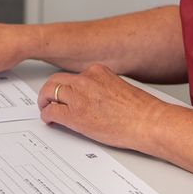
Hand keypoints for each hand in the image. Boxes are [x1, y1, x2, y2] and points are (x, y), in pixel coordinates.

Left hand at [38, 64, 168, 150]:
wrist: (148, 122)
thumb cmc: (141, 110)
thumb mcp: (118, 87)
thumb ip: (101, 87)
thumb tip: (91, 98)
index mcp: (97, 71)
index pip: (72, 75)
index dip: (65, 86)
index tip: (63, 91)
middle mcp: (85, 79)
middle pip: (55, 80)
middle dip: (48, 90)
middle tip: (46, 99)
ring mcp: (78, 96)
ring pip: (49, 93)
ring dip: (45, 102)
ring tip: (45, 109)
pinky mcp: (74, 114)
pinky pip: (52, 111)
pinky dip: (46, 115)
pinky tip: (49, 120)